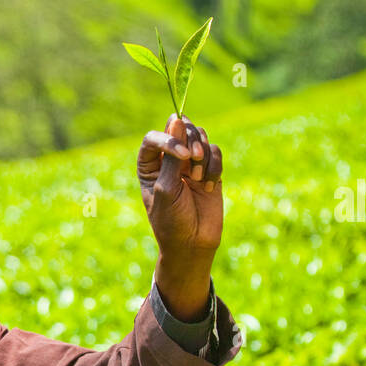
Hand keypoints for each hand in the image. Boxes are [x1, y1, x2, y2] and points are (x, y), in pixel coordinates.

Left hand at [137, 114, 223, 321]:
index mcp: (149, 164)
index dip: (169, 138)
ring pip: (200, 137)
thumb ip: (172, 156)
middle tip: (195, 160)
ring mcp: (191, 164)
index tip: (183, 155)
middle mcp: (169, 160)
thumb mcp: (167, 188)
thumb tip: (177, 120)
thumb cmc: (172, 221)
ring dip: (204, 155)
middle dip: (191, 140)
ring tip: (199, 180)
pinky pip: (216, 152)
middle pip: (181, 128)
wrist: (192, 245)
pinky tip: (209, 188)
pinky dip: (215, 167)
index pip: (155, 136)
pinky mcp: (210, 170)